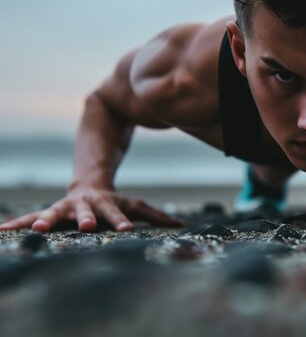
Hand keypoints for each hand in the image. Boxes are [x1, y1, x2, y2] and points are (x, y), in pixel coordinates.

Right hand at [0, 187, 182, 231]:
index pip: (116, 213)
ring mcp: (65, 207)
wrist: (88, 182)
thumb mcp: (135, 205)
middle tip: (85, 226)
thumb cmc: (114, 201)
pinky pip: (29, 216)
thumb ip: (155, 216)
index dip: (120, 220)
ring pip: (54, 213)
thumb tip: (180, 225)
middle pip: (86, 212)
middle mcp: (85, 205)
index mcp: (107, 204)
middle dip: (84, 218)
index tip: (125, 228)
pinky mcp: (50, 211)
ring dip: (45, 220)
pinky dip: (15, 223)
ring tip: (34, 227)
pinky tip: (0, 231)